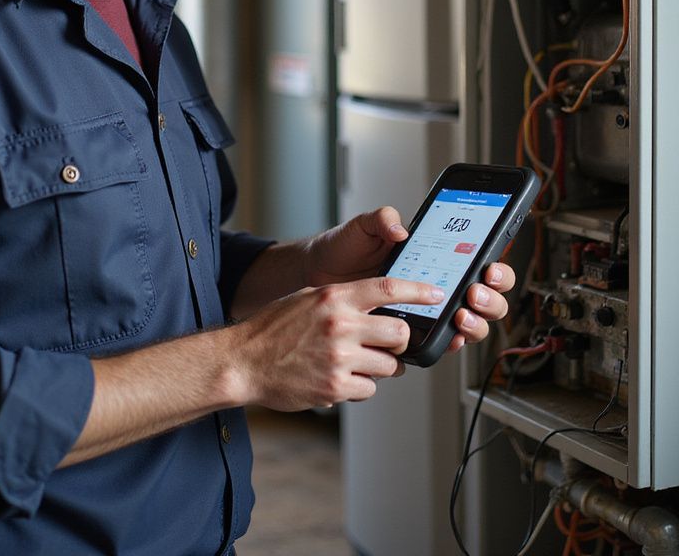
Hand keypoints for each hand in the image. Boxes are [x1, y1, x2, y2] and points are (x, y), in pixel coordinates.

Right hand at [226, 277, 443, 409]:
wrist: (243, 361)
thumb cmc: (273, 329)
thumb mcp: (307, 299)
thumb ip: (342, 300)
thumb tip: (377, 304)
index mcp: (334, 297)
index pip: (388, 288)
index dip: (418, 291)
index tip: (436, 294)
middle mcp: (340, 324)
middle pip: (400, 332)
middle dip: (401, 342)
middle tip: (390, 345)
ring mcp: (339, 357)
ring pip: (389, 366)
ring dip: (380, 368)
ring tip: (357, 364)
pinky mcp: (335, 387)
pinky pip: (369, 389)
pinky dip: (360, 387)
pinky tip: (340, 379)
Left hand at [301, 205, 516, 352]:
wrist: (319, 273)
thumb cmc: (345, 247)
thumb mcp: (365, 226)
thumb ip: (383, 219)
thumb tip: (400, 228)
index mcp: (438, 255)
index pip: (481, 262)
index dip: (496, 268)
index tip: (489, 269)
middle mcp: (439, 283)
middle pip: (487, 297)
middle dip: (491, 299)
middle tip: (474, 293)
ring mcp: (428, 310)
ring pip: (471, 323)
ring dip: (475, 323)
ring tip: (460, 315)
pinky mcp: (412, 330)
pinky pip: (441, 341)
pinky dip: (450, 341)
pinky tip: (447, 337)